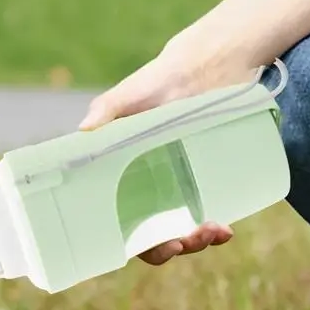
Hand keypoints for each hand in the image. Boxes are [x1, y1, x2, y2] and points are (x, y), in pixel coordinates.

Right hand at [79, 42, 248, 264]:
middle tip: (186, 241)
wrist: (210, 63)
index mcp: (120, 175)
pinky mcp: (204, 181)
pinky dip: (215, 229)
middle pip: (152, 236)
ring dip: (197, 241)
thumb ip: (107, 109)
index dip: (134, 244)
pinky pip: (206, 216)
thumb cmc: (160, 79)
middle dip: (170, 246)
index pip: (120, 222)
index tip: (152, 246)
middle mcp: (146, 187)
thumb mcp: (131, 94)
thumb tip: (84, 130)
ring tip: (216, 231)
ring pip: (181, 231)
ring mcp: (177, 187)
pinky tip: (226, 228)